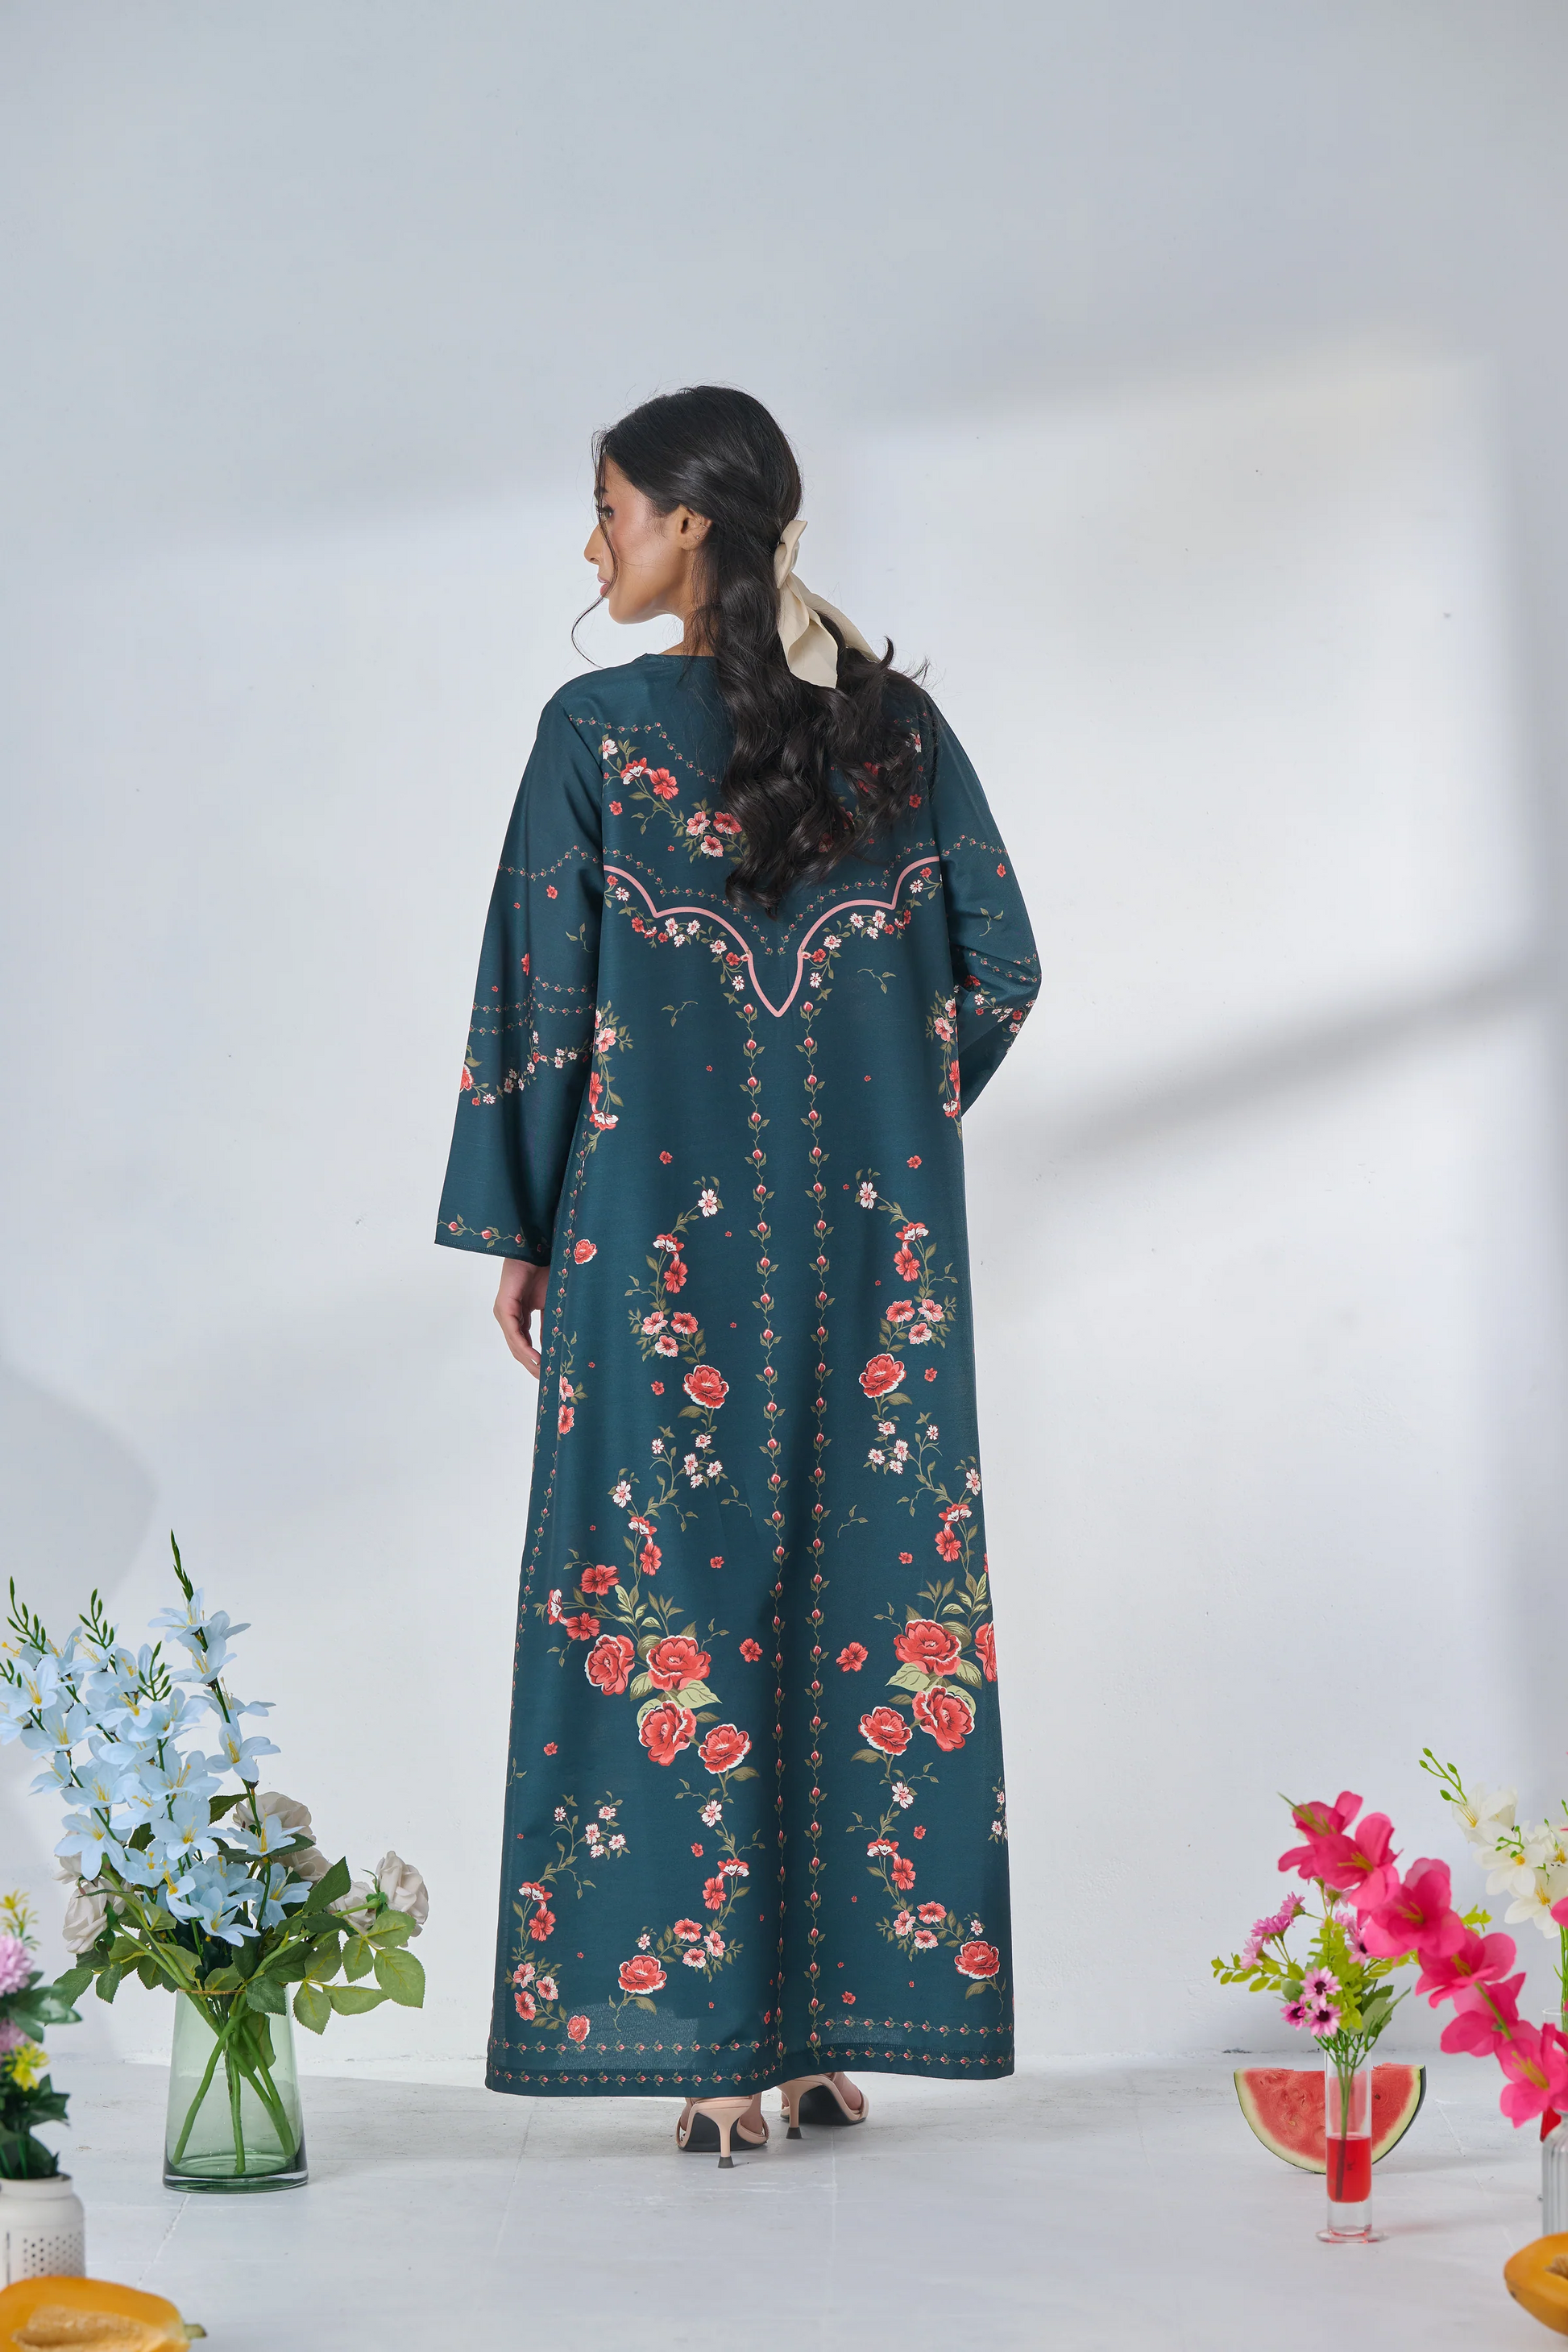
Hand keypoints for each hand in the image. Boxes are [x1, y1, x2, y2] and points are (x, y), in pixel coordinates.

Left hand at [494, 1258, 548, 1374]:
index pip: (524, 1344)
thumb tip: (555, 1347)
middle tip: (548, 1380)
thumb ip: (549, 1325)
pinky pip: (514, 1333)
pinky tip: (537, 1359)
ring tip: (544, 1374)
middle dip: (533, 1366)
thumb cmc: (544, 1270)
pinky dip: (526, 1348)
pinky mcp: (504, 1307)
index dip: (535, 1360)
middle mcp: (507, 1316)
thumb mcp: (550, 1305)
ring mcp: (504, 1313)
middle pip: (518, 1349)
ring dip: (530, 1361)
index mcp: (518, 1315)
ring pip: (515, 1344)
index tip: (549, 1373)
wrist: (537, 1249)